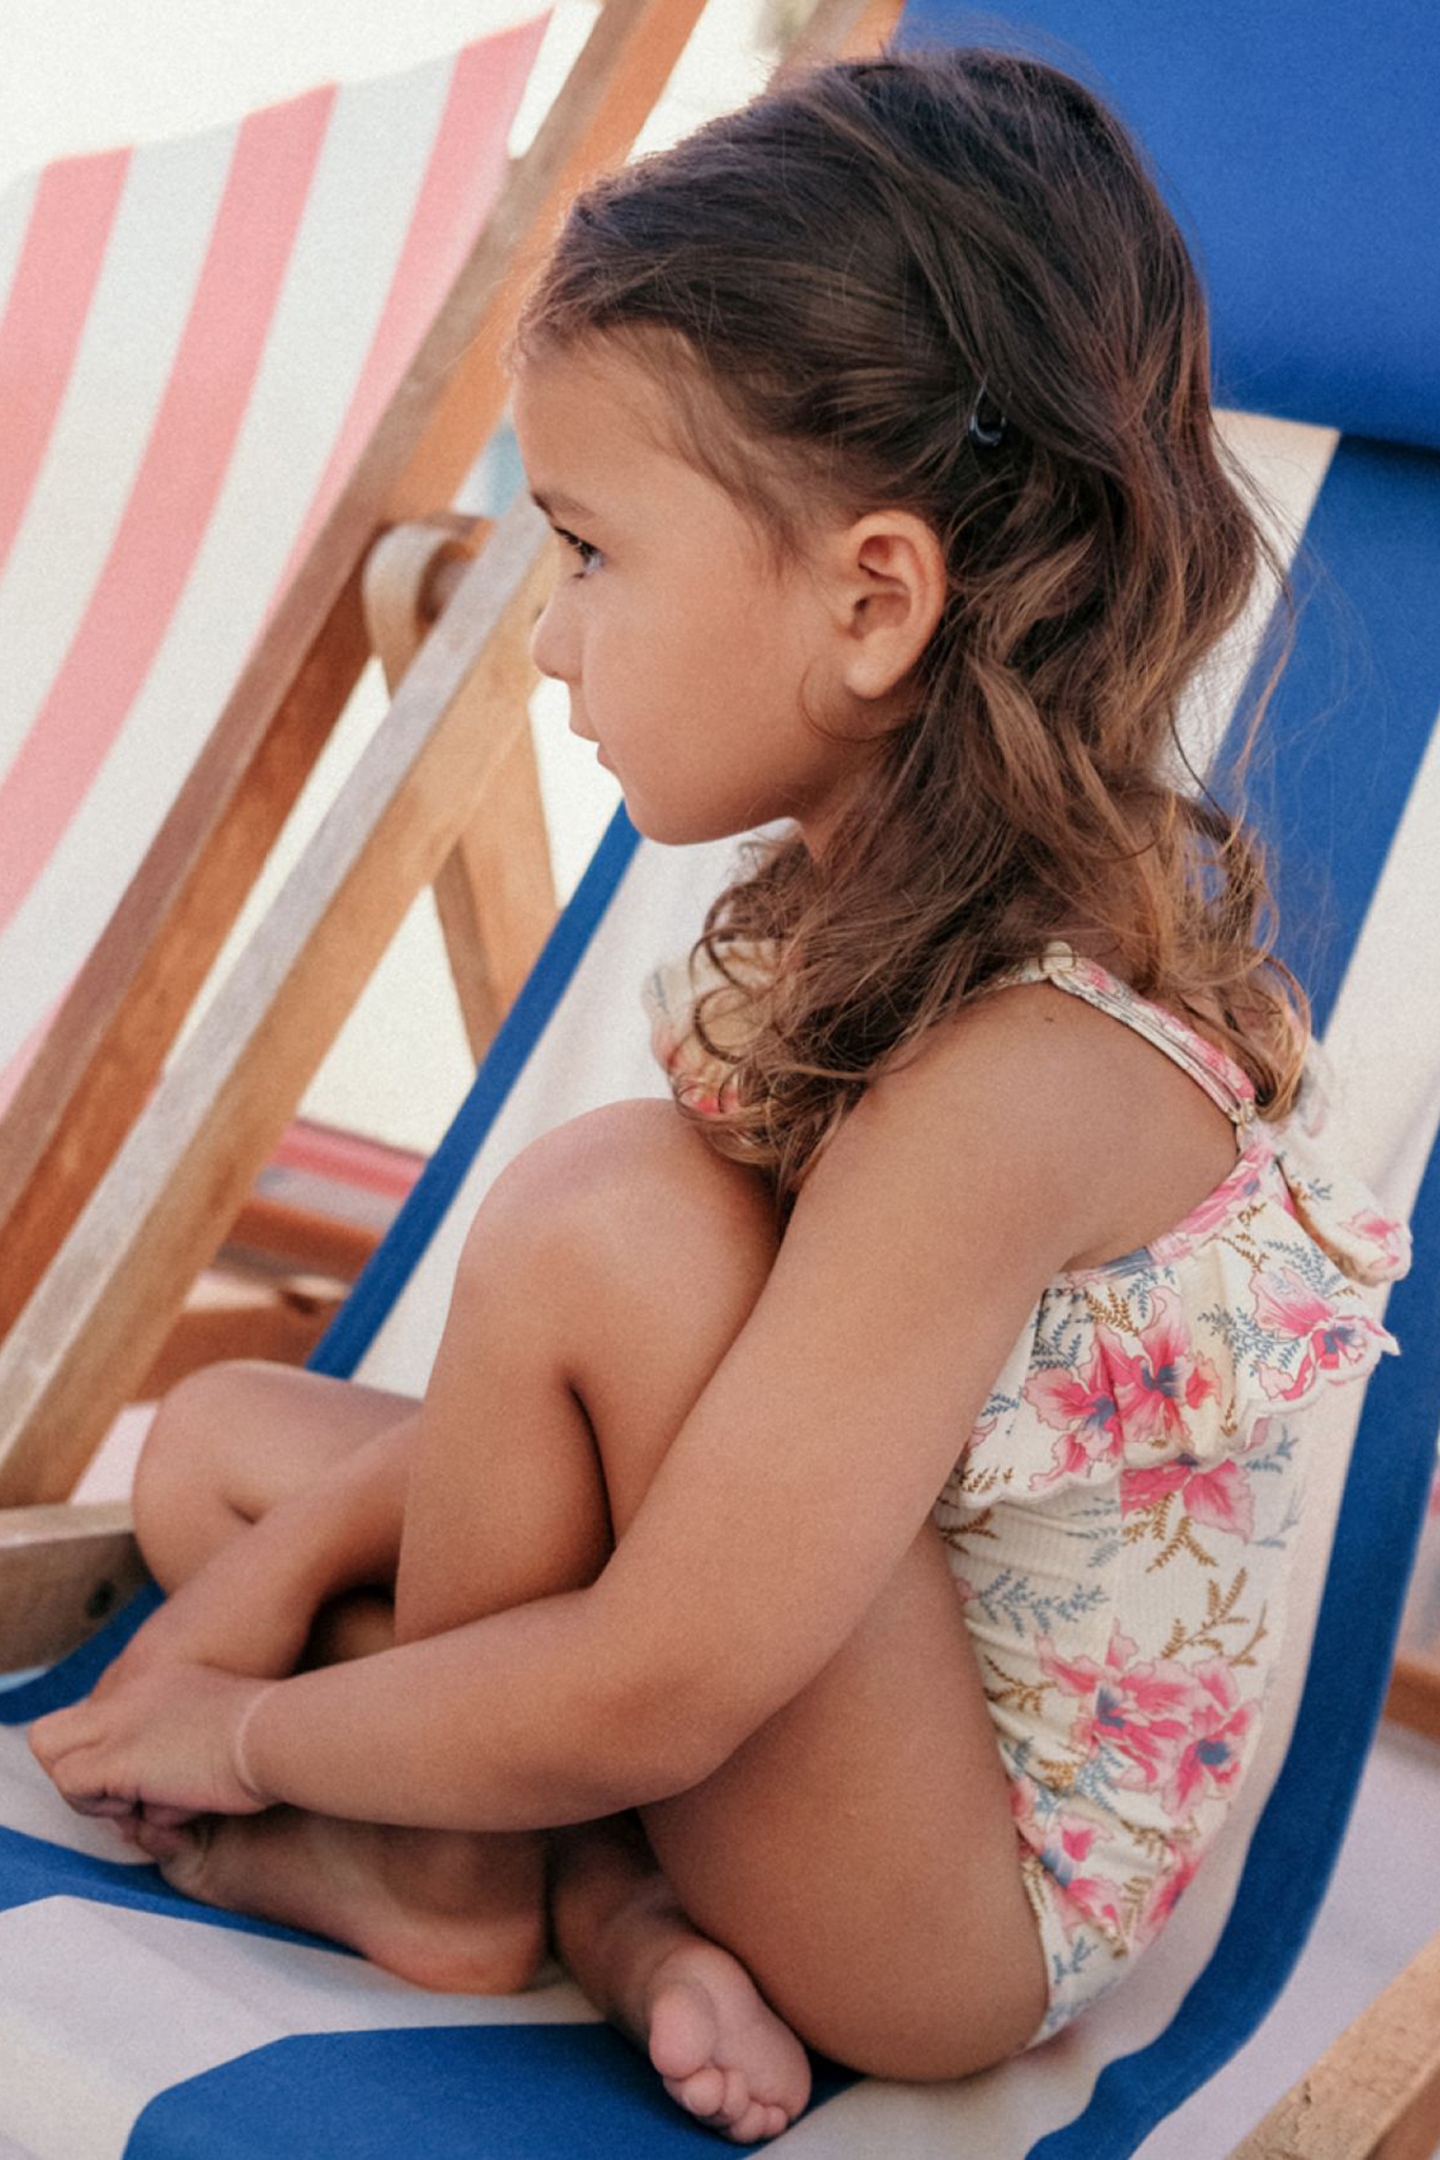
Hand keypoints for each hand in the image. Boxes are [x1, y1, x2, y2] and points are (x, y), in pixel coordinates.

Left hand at [29, 1662, 273, 1826]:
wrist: (285, 1727)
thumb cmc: (283, 1725)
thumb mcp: (236, 1712)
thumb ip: (199, 1727)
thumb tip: (191, 1772)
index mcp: (164, 1677)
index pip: (107, 1714)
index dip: (115, 1752)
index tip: (152, 1778)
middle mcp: (133, 1690)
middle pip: (62, 1727)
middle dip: (84, 1767)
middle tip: (128, 1794)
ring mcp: (121, 1720)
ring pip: (53, 1754)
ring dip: (91, 1790)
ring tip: (142, 1801)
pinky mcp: (119, 1756)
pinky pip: (72, 1786)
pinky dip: (100, 1806)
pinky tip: (151, 1802)